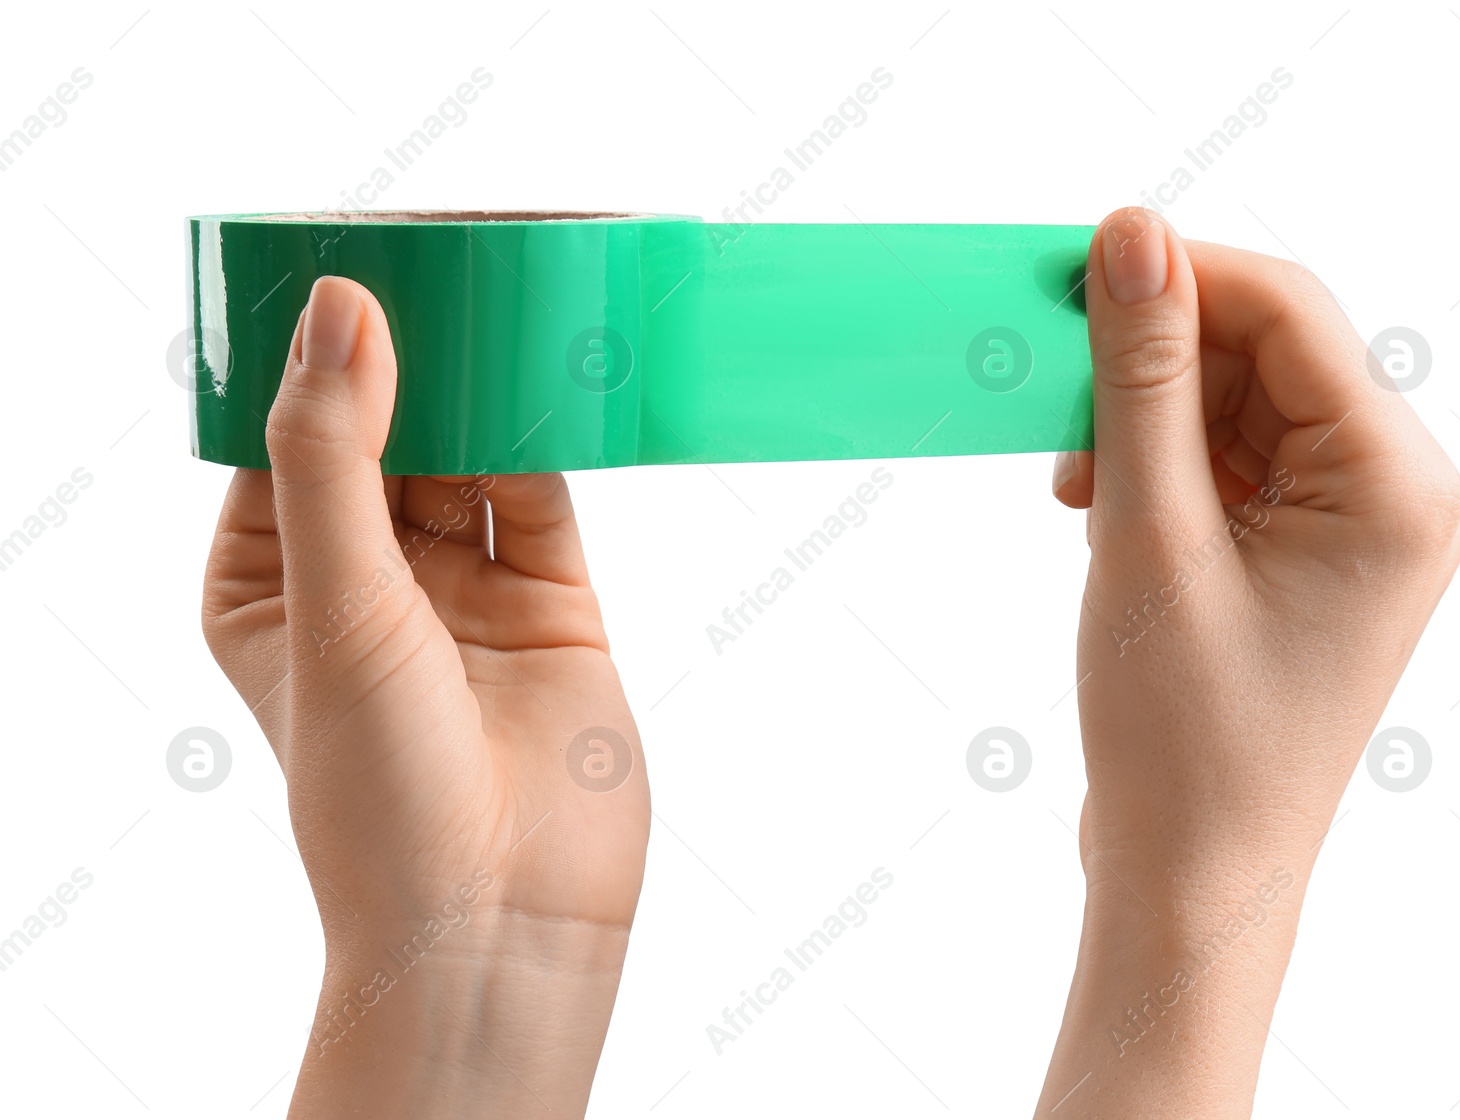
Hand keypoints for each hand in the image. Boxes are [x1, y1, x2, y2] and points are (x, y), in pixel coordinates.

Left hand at [202, 277, 648, 1117]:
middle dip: (412, 352)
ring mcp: (461, 588)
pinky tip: (559, 366)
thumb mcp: (334, 607)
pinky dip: (552, 430)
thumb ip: (335, 456)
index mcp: (271, 581)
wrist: (505, 921)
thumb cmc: (381, 794)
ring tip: (509, 284)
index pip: (284, 433)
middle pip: (386, 430)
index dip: (314, 348)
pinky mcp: (552, 601)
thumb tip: (339, 312)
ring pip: (471, 451)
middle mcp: (366, 578)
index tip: (351, 258)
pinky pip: (544, 492)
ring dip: (486, 380)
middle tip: (445, 250)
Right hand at [1037, 209, 1459, 1116]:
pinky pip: (1222, 462)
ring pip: (1232, 404)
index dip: (1177, 274)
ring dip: (1140, 418)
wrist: (1190, 874)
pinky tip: (1094, 504)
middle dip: (1149, 360)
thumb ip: (1140, 378)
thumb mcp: (1149, 537)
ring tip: (1073, 481)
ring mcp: (1344, 526)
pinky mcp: (1295, 553)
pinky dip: (1151, 465)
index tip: (1069, 267)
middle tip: (1052, 385)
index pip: (1288, 312)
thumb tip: (1131, 234)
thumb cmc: (1184, 736)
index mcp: (1392, 483)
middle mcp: (1389, 492)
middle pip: (1261, 353)